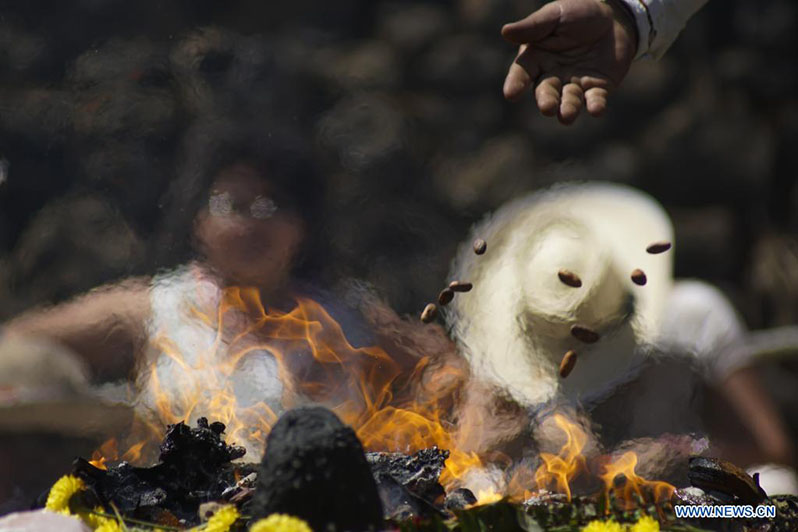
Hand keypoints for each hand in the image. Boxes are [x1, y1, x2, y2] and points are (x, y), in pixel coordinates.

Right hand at [502, 0, 636, 124]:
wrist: (614, 15)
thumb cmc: (578, 12)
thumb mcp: (555, 15)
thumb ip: (533, 26)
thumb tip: (505, 32)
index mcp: (536, 58)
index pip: (522, 73)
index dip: (516, 84)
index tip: (511, 94)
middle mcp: (552, 76)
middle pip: (546, 92)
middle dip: (546, 100)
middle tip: (547, 108)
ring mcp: (575, 84)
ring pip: (569, 100)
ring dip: (568, 108)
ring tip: (567, 116)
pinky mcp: (598, 88)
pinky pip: (595, 99)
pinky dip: (595, 106)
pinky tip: (596, 110)